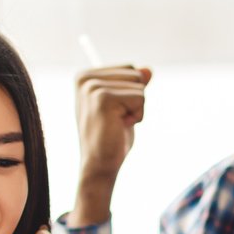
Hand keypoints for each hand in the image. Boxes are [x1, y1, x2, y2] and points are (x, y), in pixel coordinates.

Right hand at [76, 65, 150, 182]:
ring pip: (140, 86)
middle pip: (136, 73)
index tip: (115, 110)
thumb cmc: (112, 136)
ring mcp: (92, 87)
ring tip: (118, 123)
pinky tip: (120, 126)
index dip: (131, 92)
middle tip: (117, 118)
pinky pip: (140, 98)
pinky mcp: (103, 98)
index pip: (129, 68)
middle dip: (135, 99)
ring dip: (137, 108)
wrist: (99, 165)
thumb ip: (134, 84)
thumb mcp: (125, 105)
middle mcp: (85, 78)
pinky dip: (138, 116)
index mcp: (85, 76)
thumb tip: (148, 69)